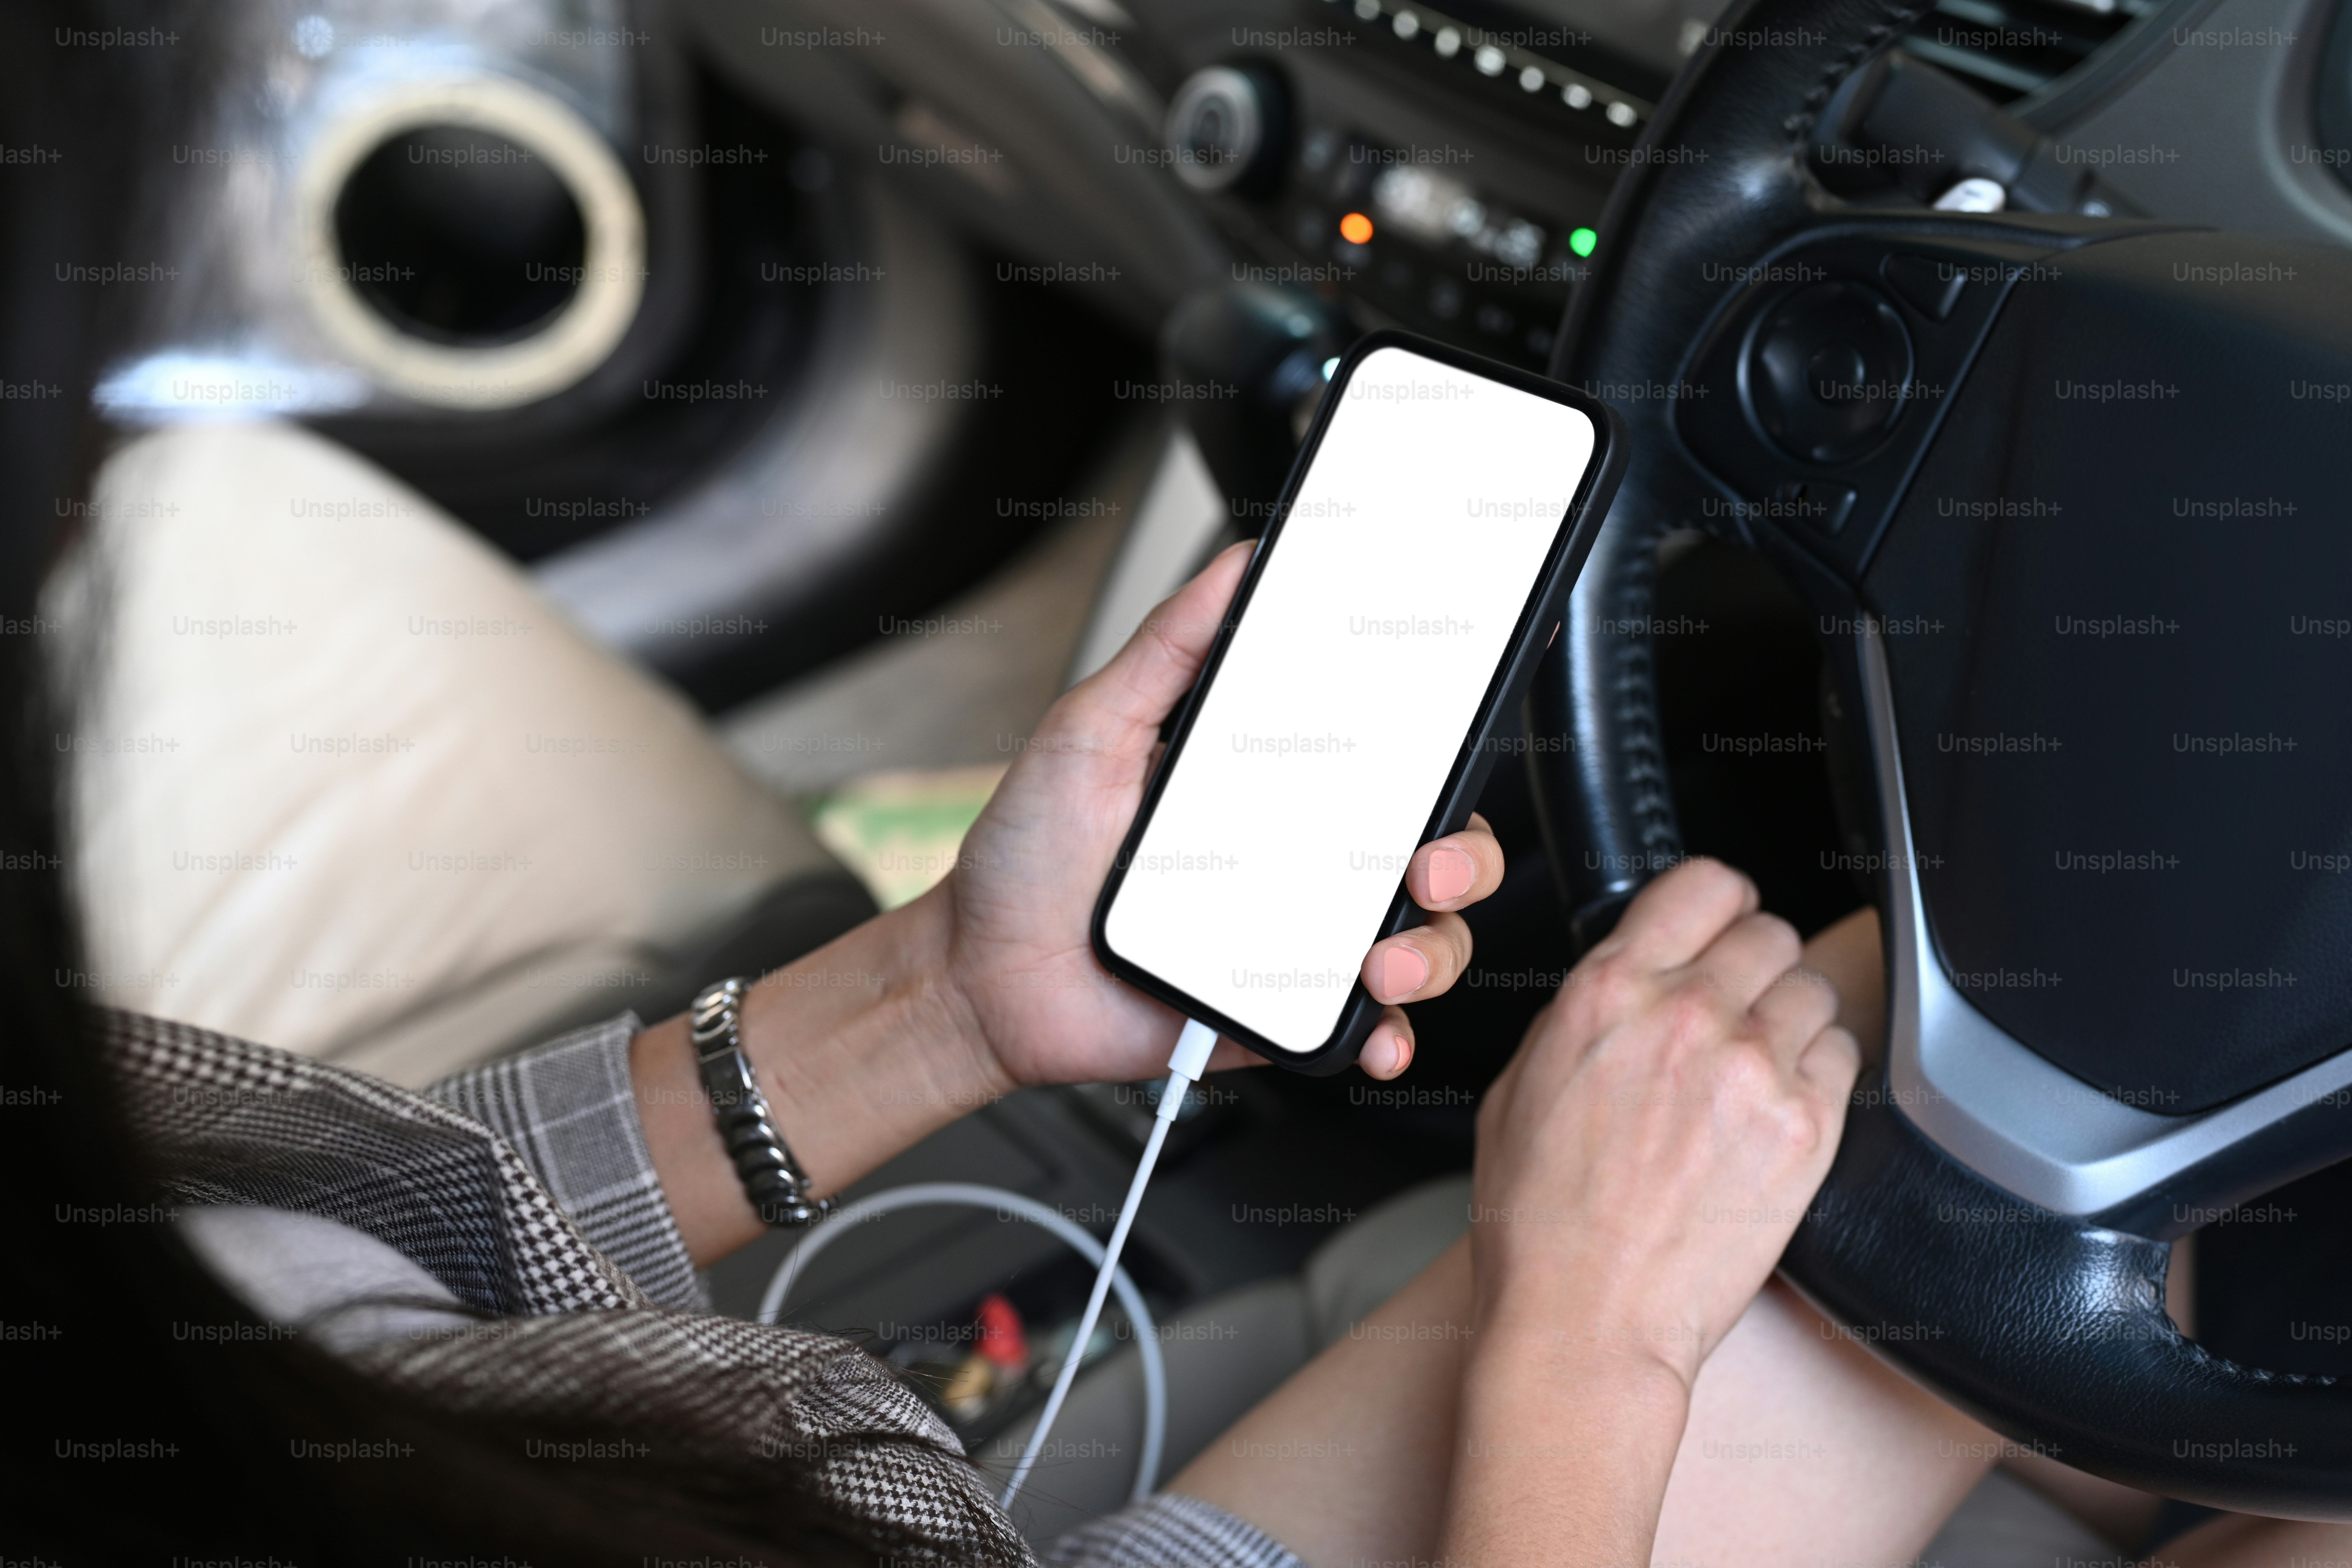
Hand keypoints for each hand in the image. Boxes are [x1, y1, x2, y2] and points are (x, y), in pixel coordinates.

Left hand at [939, 541, 1504, 1092]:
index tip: (1446, 753)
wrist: (980, 972)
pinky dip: (1388, 1036)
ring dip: (1430, 951)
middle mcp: (1301, 863)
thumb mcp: (1091, 727)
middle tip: (1426, 867)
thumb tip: (1236, 568)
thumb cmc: (1029, 854)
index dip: (1437, 760)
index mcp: (1273, 789)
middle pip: (1432, 853)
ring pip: (1420, 943)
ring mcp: (1296, 942)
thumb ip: (1169, 649)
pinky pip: (1364, 1030)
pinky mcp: (1278, 1014)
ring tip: (1383, 963)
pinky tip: (1375, 1032)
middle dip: (1462, 859)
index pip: (1386, 764)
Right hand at [1466, 857, 1860, 1391]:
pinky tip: (1781, 1107)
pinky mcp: (1805, 1129)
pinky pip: (1845, 1057)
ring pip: (1815, 992)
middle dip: (1755, 966)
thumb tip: (1631, 980)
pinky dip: (1822, 1073)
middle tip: (1738, 1010)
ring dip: (1793, 1020)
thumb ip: (1584, 1013)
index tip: (1724, 922)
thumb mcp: (1522, 1083)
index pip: (1704, 884)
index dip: (1721, 901)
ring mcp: (1753, 1069)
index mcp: (1611, 991)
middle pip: (1770, 933)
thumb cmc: (1541, 1218)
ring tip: (1760, 1067)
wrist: (1585, 1316)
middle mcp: (1687, 1014)